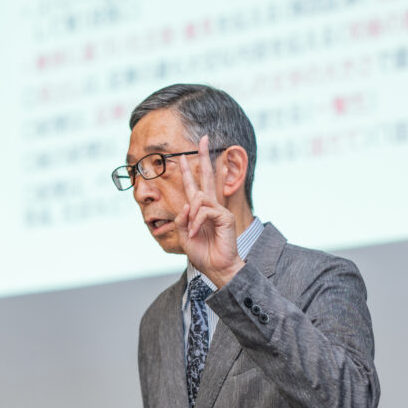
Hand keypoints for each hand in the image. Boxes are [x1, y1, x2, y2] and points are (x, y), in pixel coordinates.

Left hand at [175, 135, 244, 287]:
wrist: (216, 268)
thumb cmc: (202, 253)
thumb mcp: (184, 234)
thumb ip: (182, 218)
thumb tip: (188, 204)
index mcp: (200, 210)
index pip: (194, 185)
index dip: (189, 170)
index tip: (185, 155)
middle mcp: (211, 206)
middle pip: (207, 177)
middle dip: (203, 157)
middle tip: (203, 139)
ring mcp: (220, 210)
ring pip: (198, 199)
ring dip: (191, 215)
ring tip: (193, 232)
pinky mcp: (225, 216)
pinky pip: (204, 212)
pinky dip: (197, 223)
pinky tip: (198, 233)